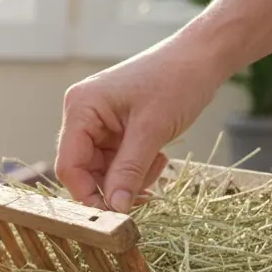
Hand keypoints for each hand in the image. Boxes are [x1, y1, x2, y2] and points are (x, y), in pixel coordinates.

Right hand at [54, 41, 227, 211]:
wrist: (202, 57)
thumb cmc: (176, 81)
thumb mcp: (151, 130)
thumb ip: (129, 170)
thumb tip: (115, 207)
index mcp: (81, 108)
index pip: (69, 164)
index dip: (87, 193)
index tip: (114, 213)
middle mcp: (83, 115)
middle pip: (85, 171)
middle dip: (115, 185)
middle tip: (146, 192)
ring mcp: (98, 122)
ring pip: (104, 170)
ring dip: (131, 177)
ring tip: (158, 163)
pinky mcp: (115, 128)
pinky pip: (118, 162)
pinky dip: (137, 168)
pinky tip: (158, 155)